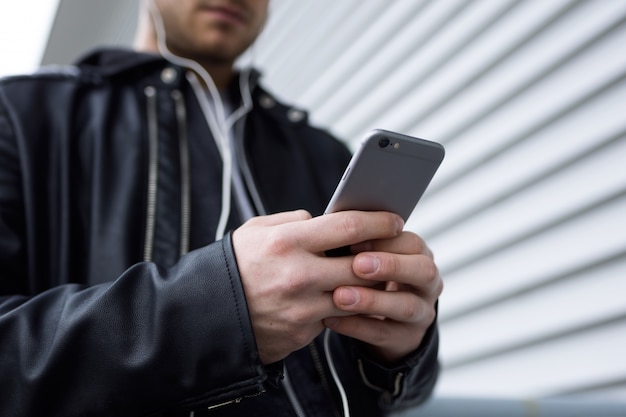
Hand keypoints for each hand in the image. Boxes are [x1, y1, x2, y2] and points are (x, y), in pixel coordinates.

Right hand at [231, 210, 403, 363]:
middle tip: (396, 248)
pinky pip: (336, 317)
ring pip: (356, 295)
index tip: (394, 219)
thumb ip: (293, 221)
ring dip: (370, 285)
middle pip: (362, 264)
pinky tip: (345, 298)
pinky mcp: (303, 333)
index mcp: (287, 242)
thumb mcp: (257, 231)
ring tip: (375, 274)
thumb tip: (324, 220)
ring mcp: (302, 308)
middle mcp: (299, 275)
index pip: (348, 227)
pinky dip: (344, 307)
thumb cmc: (235, 265)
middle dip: (385, 256)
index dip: (378, 222)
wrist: (206, 315)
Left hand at [323, 231, 442, 362]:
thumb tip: (329, 222)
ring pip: (406, 306)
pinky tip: (330, 318)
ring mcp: (421, 314)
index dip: (386, 240)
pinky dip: (356, 326)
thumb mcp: (372, 257)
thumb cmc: (371, 276)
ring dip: (372, 300)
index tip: (354, 239)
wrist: (385, 320)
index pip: (412, 243)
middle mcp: (428, 284)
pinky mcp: (405, 339)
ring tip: (340, 295)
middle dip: (391, 266)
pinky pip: (383, 333)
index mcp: (419, 255)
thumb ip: (360, 243)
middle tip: (357, 264)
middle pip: (423, 271)